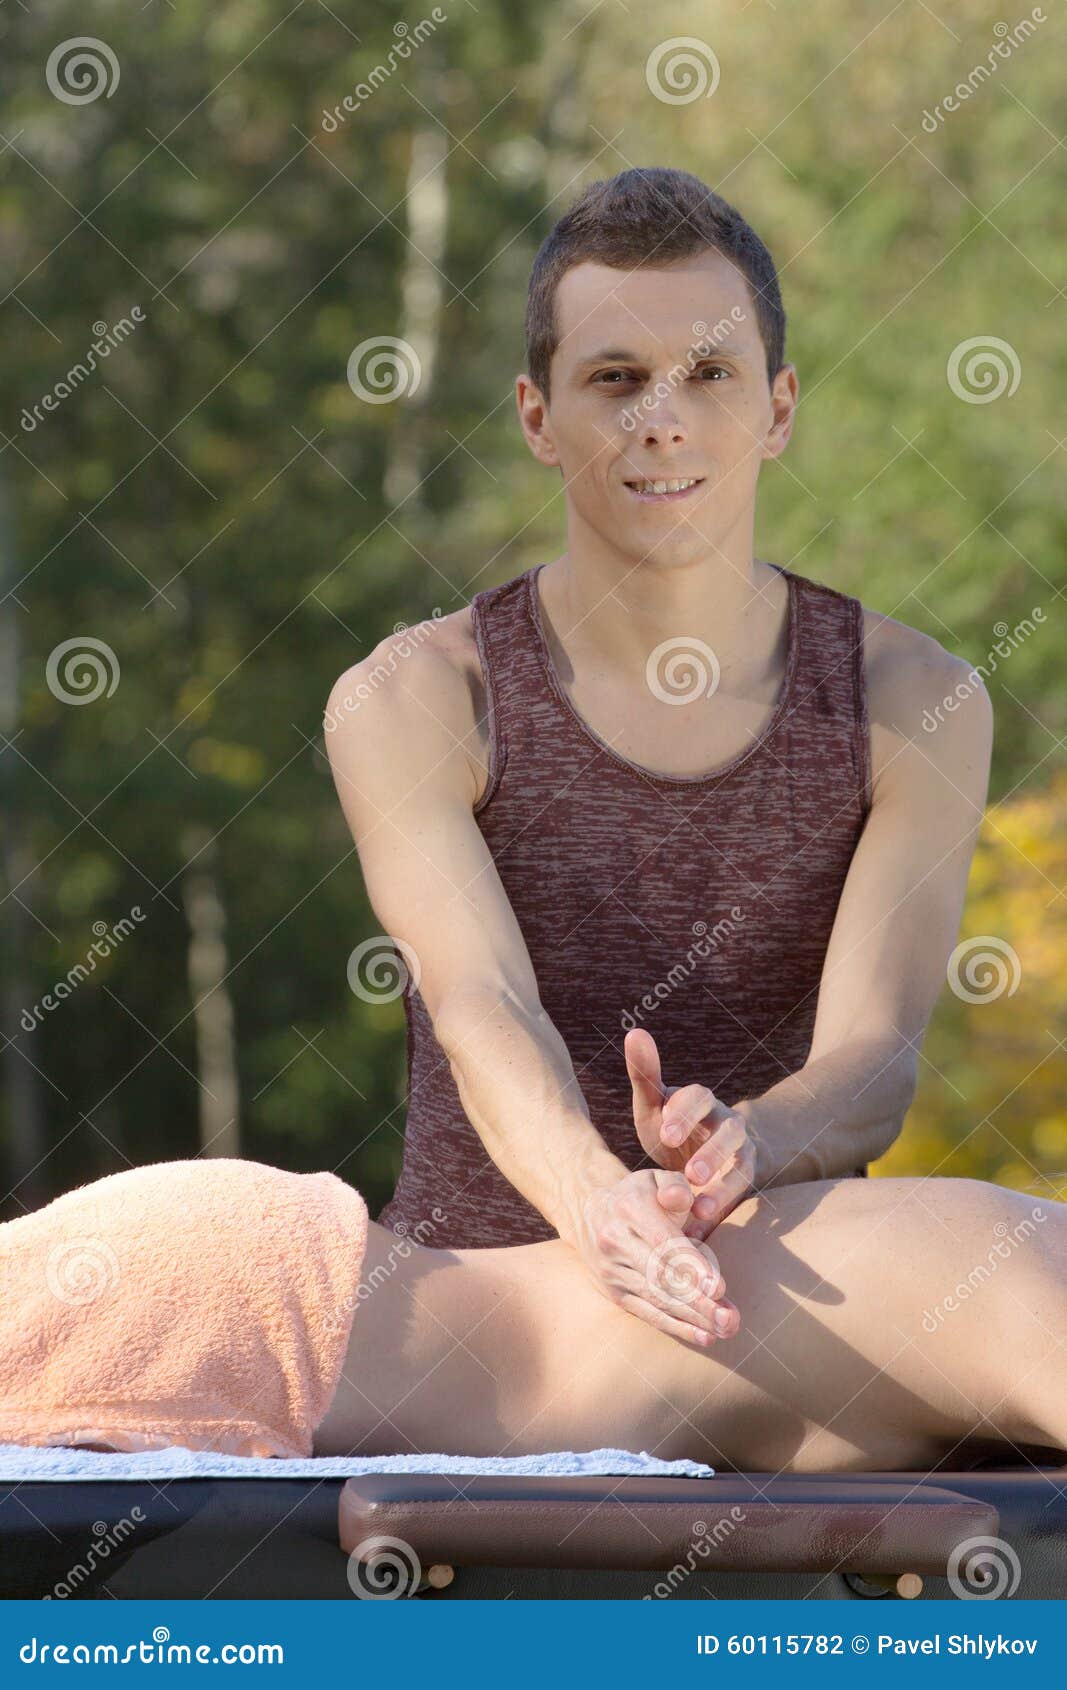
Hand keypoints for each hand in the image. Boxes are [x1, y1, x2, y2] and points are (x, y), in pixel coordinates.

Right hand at [569, 1167, 739, 1348]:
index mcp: (629, 1208)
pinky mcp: (614, 1293)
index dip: (691, 1266)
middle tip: (729, 1318)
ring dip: (693, 1318)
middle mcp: (615, 1240)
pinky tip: (704, 1336)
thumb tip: (684, 1200)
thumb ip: (675, 1186)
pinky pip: (647, 1313)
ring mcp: (612, 1270)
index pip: (662, 1241)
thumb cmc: (639, 1196)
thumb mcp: (655, 1180)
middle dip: (697, 1301)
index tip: (718, 1287)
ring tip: (726, 1328)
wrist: (590, 1214)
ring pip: (656, 1299)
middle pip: (660, 1276)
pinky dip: (677, 1327)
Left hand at [625, 1026, 759, 1240]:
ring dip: (725, 1189)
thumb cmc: (671, 1126)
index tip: (665, 1132)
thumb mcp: (655, 1103)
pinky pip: (742, 1198)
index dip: (684, 1114)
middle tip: (691, 1175)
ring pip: (742, 1168)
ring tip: (701, 1211)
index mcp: (702, 1101)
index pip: (698, 1098)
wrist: (700, 1154)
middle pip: (728, 1133)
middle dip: (711, 1154)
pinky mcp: (745, 1185)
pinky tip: (701, 1232)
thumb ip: (646, 1073)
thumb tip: (635, 1031)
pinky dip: (725, 1214)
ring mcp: (741, 1155)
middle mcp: (728, 1124)